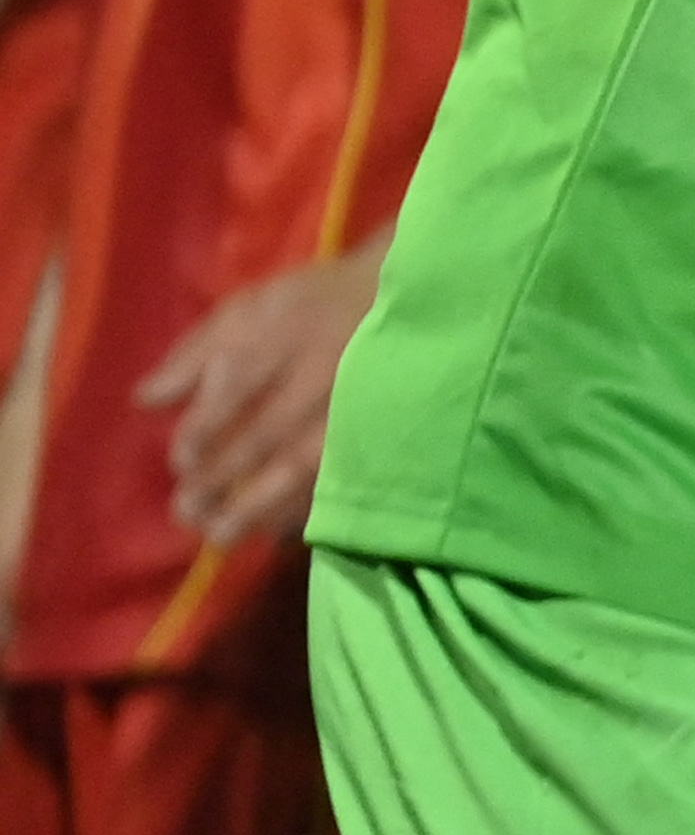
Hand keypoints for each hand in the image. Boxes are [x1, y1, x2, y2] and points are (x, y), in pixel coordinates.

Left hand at [142, 240, 383, 545]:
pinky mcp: (380, 434)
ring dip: (258, 507)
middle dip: (219, 480)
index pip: (230, 393)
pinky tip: (280, 530)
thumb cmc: (316, 303)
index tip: (182, 462)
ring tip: (222, 536)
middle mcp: (314, 379)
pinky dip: (308, 508)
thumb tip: (147, 400)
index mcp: (278, 339)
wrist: (408, 299)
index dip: (201, 433)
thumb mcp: (251, 307)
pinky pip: (341, 479)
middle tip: (186, 513)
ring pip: (301, 468)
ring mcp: (352, 411)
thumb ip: (196, 352)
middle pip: (262, 438)